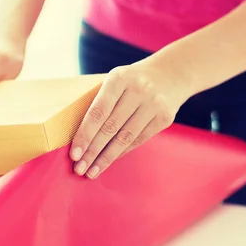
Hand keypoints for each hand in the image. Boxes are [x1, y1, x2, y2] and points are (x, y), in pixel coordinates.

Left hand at [70, 59, 191, 178]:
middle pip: (110, 127)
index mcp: (119, 78)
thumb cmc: (132, 81)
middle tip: (79, 169)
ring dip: (106, 158)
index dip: (85, 135)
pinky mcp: (164, 117)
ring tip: (92, 171)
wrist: (171, 73)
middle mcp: (138, 90)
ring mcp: (154, 104)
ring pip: (125, 138)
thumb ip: (100, 102)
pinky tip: (109, 161)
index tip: (74, 154)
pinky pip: (139, 140)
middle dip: (92, 151)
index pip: (98, 112)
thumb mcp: (116, 80)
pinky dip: (122, 152)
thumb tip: (80, 138)